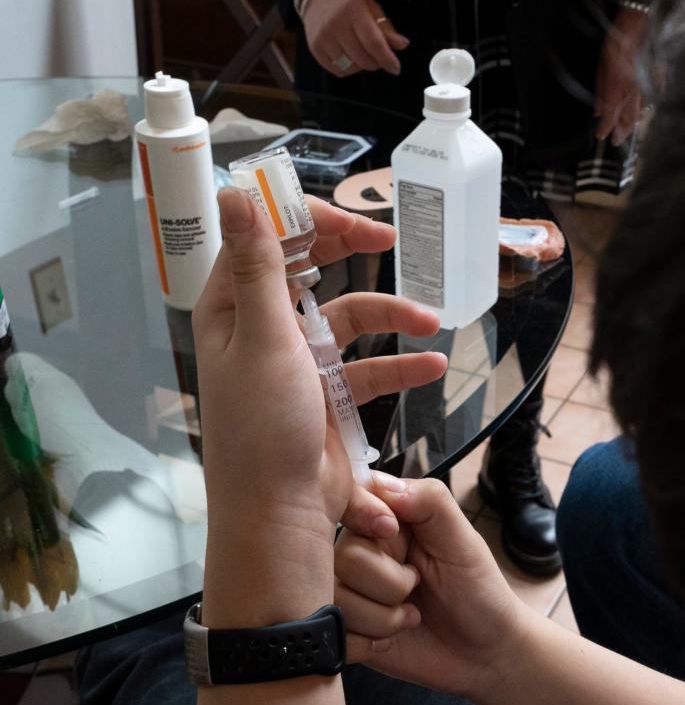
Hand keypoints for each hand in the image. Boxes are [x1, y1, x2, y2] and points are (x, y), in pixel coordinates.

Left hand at [193, 190, 443, 616]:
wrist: (280, 514)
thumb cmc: (261, 429)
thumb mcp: (263, 339)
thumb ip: (258, 265)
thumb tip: (235, 191)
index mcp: (232, 308)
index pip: (268, 239)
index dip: (309, 220)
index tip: (354, 222)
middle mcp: (261, 328)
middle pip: (310, 269)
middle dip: (351, 251)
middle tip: (390, 240)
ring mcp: (297, 362)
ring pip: (348, 318)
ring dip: (389, 315)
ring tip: (430, 321)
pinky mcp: (326, 396)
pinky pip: (367, 368)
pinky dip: (398, 365)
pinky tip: (432, 364)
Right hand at [303, 0, 409, 77]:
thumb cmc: (349, 2)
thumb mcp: (371, 7)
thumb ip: (386, 28)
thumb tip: (403, 45)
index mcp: (353, 10)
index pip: (373, 43)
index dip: (387, 59)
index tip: (396, 68)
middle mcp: (335, 24)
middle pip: (363, 59)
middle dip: (376, 62)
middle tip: (377, 55)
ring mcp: (323, 38)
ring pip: (351, 68)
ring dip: (361, 66)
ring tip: (361, 52)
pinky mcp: (315, 49)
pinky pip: (338, 71)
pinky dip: (348, 69)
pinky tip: (349, 56)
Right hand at [334, 476, 531, 702]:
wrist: (485, 652)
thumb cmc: (479, 590)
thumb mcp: (463, 540)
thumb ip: (429, 502)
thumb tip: (381, 483)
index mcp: (384, 521)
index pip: (348, 501)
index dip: (363, 515)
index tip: (390, 530)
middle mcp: (359, 554)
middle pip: (342, 557)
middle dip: (390, 582)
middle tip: (418, 586)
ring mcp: (349, 594)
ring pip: (338, 600)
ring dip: (384, 618)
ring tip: (411, 616)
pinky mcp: (345, 632)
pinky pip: (337, 636)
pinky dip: (370, 643)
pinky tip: (393, 639)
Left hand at [594, 6, 648, 145]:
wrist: (637, 26)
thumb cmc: (616, 45)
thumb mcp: (601, 68)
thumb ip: (600, 91)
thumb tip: (597, 110)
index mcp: (616, 90)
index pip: (610, 117)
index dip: (605, 129)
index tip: (601, 136)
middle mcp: (632, 93)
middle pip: (628, 120)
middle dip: (621, 133)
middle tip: (616, 141)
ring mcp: (645, 87)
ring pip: (640, 111)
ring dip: (634, 122)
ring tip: (629, 129)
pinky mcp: (655, 79)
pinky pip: (651, 97)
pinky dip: (647, 106)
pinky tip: (644, 109)